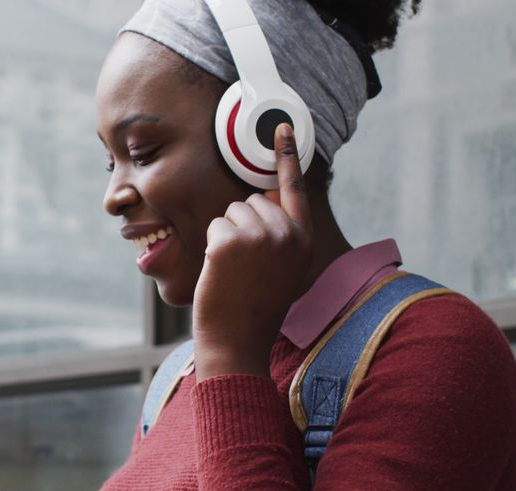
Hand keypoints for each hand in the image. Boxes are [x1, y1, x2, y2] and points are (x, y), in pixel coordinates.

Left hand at [193, 123, 314, 380]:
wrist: (238, 339)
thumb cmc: (254, 307)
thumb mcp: (282, 269)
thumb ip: (280, 235)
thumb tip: (258, 200)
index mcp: (303, 240)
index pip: (295, 188)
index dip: (286, 155)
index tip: (282, 126)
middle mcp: (288, 233)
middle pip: (252, 200)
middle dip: (241, 226)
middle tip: (244, 265)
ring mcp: (260, 235)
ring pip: (231, 212)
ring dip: (225, 236)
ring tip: (234, 269)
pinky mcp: (232, 239)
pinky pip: (215, 225)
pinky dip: (212, 245)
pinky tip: (222, 270)